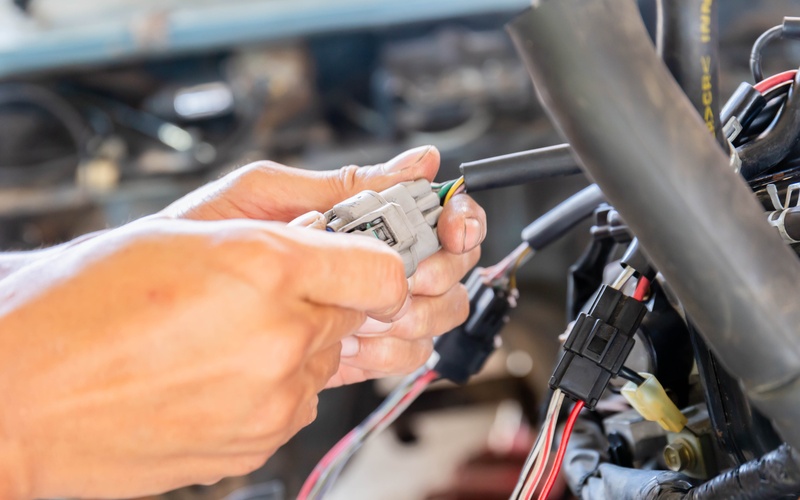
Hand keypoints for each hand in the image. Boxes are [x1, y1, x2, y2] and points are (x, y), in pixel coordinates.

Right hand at [0, 218, 406, 498]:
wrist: (20, 396)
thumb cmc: (81, 305)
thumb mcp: (185, 229)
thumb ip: (280, 227)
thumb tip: (335, 234)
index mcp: (265, 268)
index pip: (382, 270)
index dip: (375, 262)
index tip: (360, 261)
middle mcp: (281, 340)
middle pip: (355, 315)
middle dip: (323, 300)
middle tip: (266, 291)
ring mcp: (271, 402)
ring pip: (325, 361)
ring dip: (294, 346)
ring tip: (223, 335)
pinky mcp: (258, 444)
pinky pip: (296, 403)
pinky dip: (272, 385)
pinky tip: (214, 372)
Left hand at [161, 146, 486, 384]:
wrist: (147, 306)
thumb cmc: (195, 240)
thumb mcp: (268, 196)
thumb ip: (344, 185)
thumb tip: (419, 160)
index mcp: (356, 222)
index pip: (435, 218)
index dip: (459, 220)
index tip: (454, 225)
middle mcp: (367, 267)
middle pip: (447, 271)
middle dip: (442, 270)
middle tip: (414, 272)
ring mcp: (360, 312)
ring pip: (431, 317)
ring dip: (418, 313)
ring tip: (374, 309)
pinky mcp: (345, 355)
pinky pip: (396, 357)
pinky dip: (391, 351)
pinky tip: (360, 343)